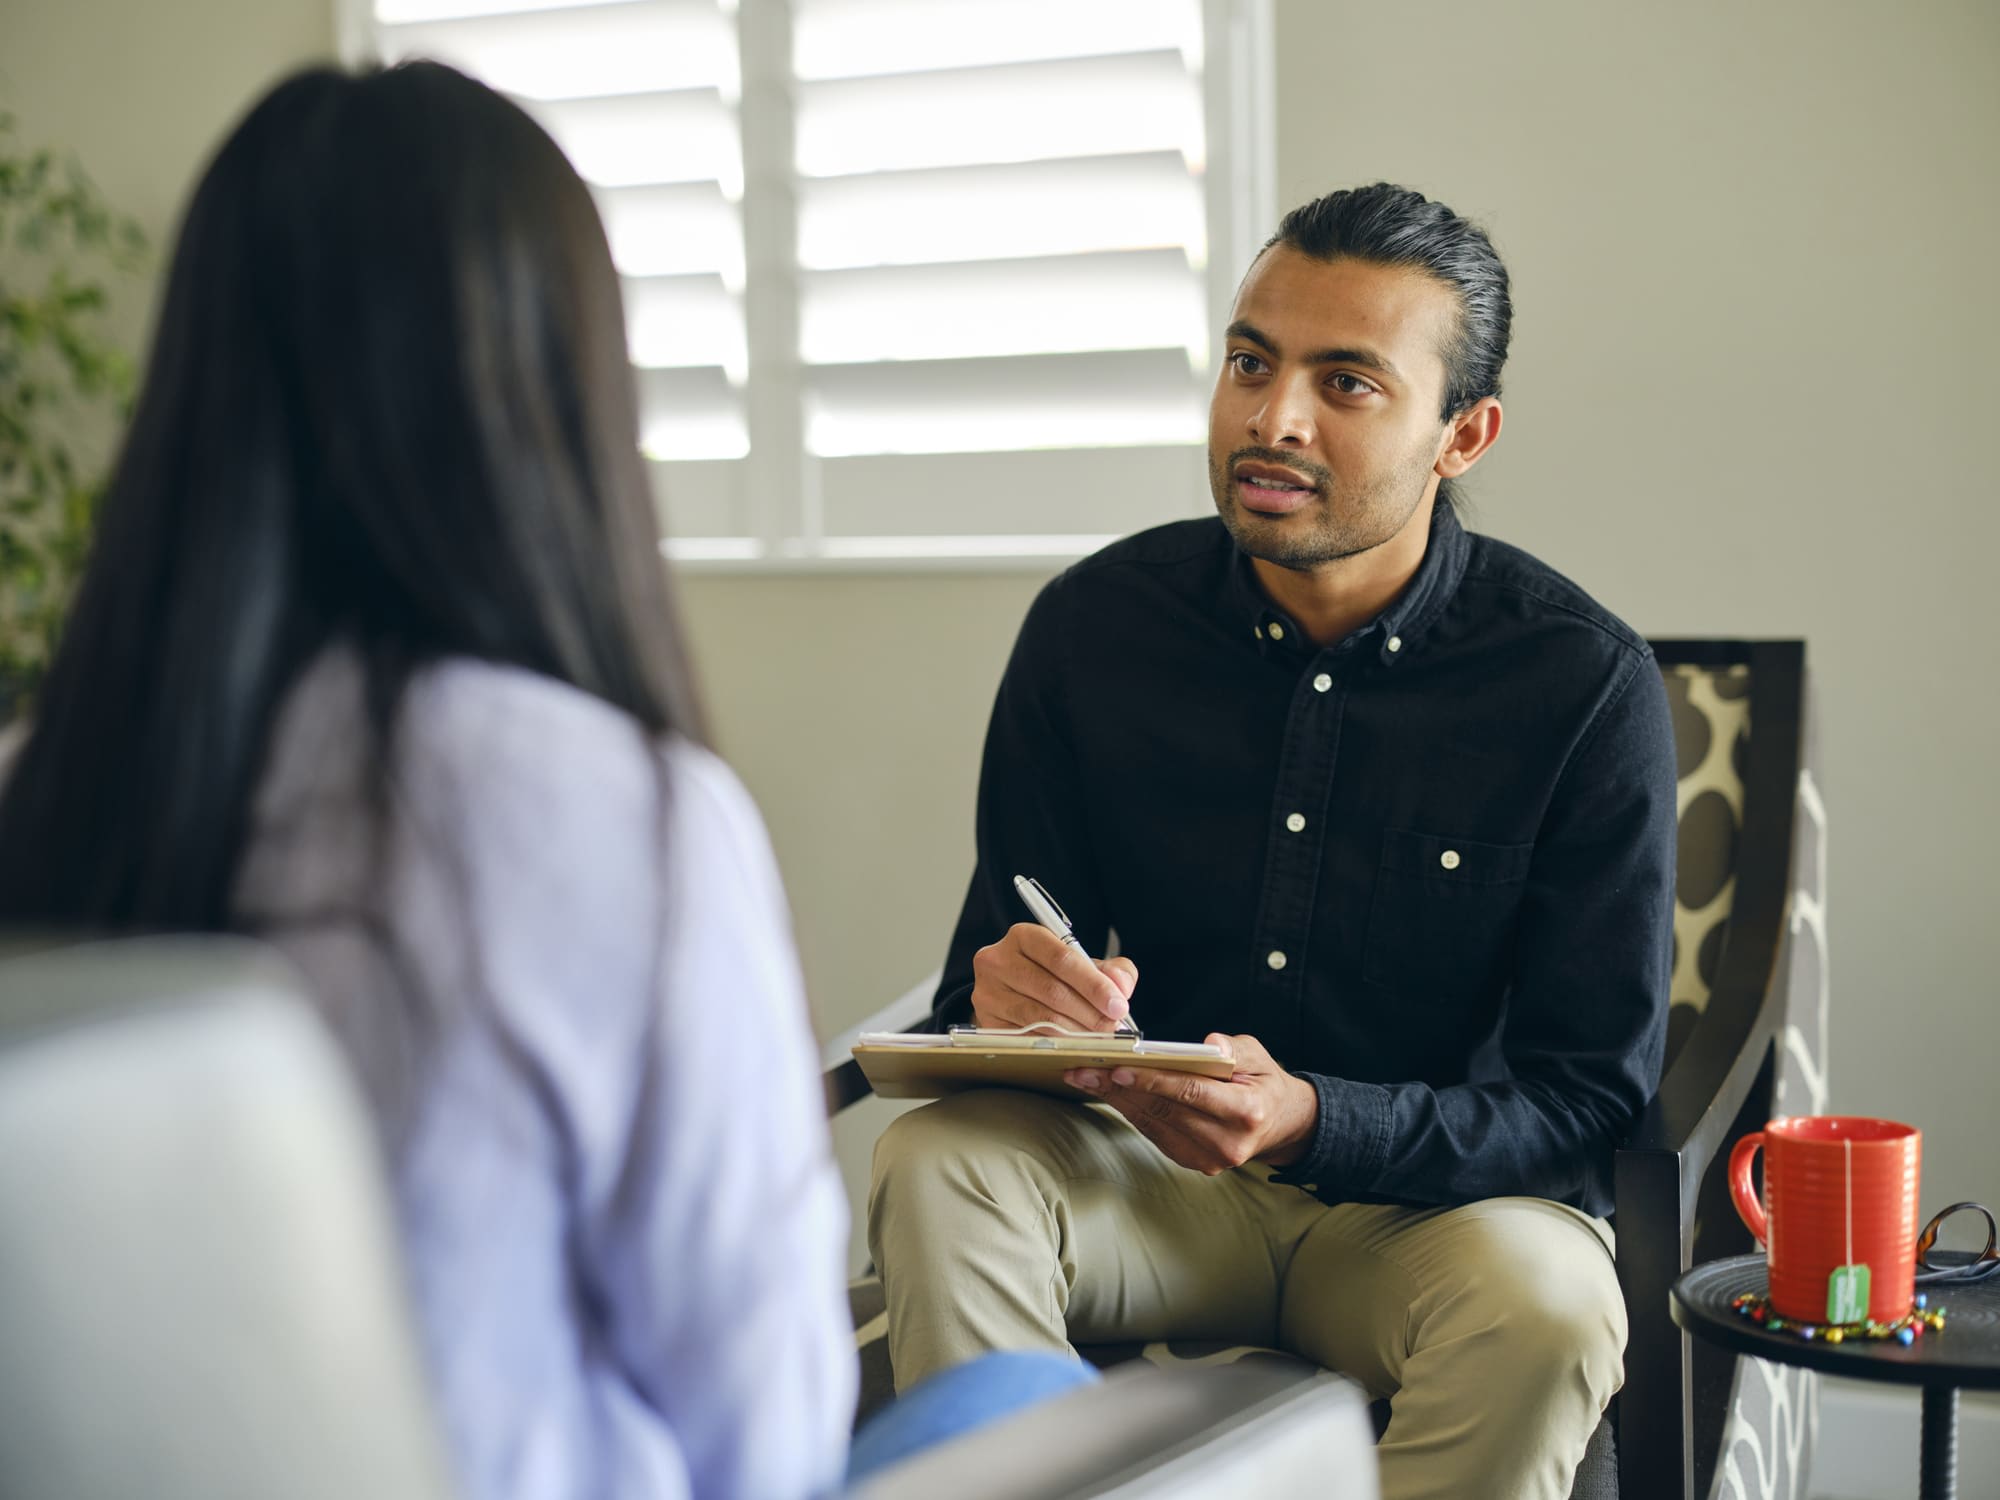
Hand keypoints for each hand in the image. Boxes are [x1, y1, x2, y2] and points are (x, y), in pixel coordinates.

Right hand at [970, 923, 1136, 1033]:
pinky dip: (1055, 1045)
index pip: (1061, 959)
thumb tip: (1121, 987)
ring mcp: (987, 993)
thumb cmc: (1051, 975)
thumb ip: (1111, 970)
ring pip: (1039, 1018)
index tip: (1117, 1004)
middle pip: (1051, 990)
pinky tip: (1074, 1046)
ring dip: (1075, 1032)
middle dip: (1089, 1013)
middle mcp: (997, 960)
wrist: (1012, 991)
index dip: (1093, 984)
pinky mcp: (985, 1022)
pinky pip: (1026, 1038)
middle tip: (1112, 1027)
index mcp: (1023, 936)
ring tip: (1098, 1038)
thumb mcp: (1083, 964)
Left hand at [1064, 1033, 1317, 1174]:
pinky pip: (1155, 1134)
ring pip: (1153, 1124)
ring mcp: (1210, 1159)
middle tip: (1084, 1068)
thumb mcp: (1258, 1055)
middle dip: (1120, 1088)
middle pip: (1165, 1110)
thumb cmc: (1264, 1081)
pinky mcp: (1195, 1162)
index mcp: (1247, 1112)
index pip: (1192, 1093)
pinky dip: (1130, 1112)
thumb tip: (1210, 1044)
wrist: (1280, 1123)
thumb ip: (1234, 1048)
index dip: (1153, 1081)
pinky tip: (1108, 1093)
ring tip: (1085, 1078)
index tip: (1118, 1068)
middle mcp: (1227, 1142)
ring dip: (1117, 1100)